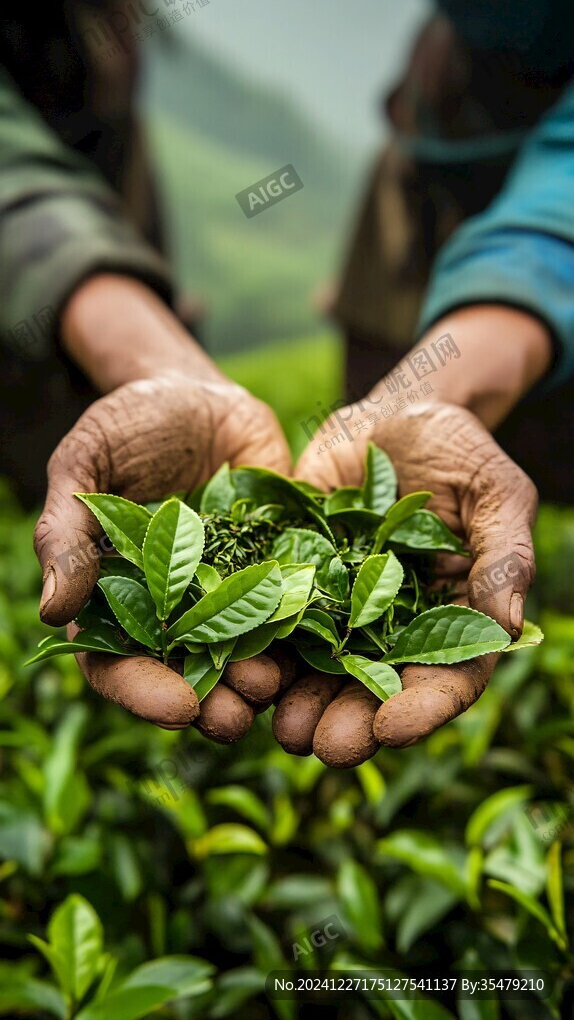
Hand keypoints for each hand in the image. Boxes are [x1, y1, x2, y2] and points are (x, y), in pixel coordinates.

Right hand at [34, 275, 292, 736]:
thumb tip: (52, 611)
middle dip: (210, 703)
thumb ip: (66, 532)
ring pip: (243, 653)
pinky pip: (294, 607)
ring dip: (259, 681)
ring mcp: (230, 593)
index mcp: (116, 597)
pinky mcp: (278, 570)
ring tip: (276, 689)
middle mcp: (174, 608)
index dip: (142, 691)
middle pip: (185, 674)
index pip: (117, 663)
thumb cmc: (128, 425)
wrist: (198, 392)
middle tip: (235, 719)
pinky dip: (306, 630)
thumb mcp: (86, 463)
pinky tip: (325, 641)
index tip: (177, 707)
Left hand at [272, 397, 537, 765]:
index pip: (447, 676)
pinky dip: (251, 646)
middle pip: (373, 689)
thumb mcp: (494, 492)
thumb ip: (502, 556)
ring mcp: (335, 608)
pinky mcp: (288, 582)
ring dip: (294, 701)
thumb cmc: (456, 450)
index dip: (423, 708)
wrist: (386, 417)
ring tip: (274, 722)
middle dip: (349, 722)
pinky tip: (232, 666)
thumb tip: (508, 629)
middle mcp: (391, 627)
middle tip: (323, 745)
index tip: (394, 728)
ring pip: (314, 669)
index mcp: (451, 618)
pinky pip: (267, 619)